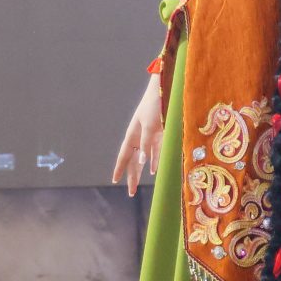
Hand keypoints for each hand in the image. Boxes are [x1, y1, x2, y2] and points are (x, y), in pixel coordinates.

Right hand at [112, 73, 165, 196]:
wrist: (166, 88)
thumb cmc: (155, 105)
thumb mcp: (150, 125)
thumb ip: (146, 144)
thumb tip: (142, 162)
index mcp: (133, 134)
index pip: (124, 155)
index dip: (120, 168)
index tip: (114, 180)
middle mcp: (140, 136)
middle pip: (134, 159)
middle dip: (131, 175)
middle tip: (130, 192)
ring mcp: (150, 135)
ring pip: (144, 157)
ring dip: (141, 170)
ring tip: (137, 183)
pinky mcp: (161, 133)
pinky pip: (156, 151)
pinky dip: (155, 161)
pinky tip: (154, 170)